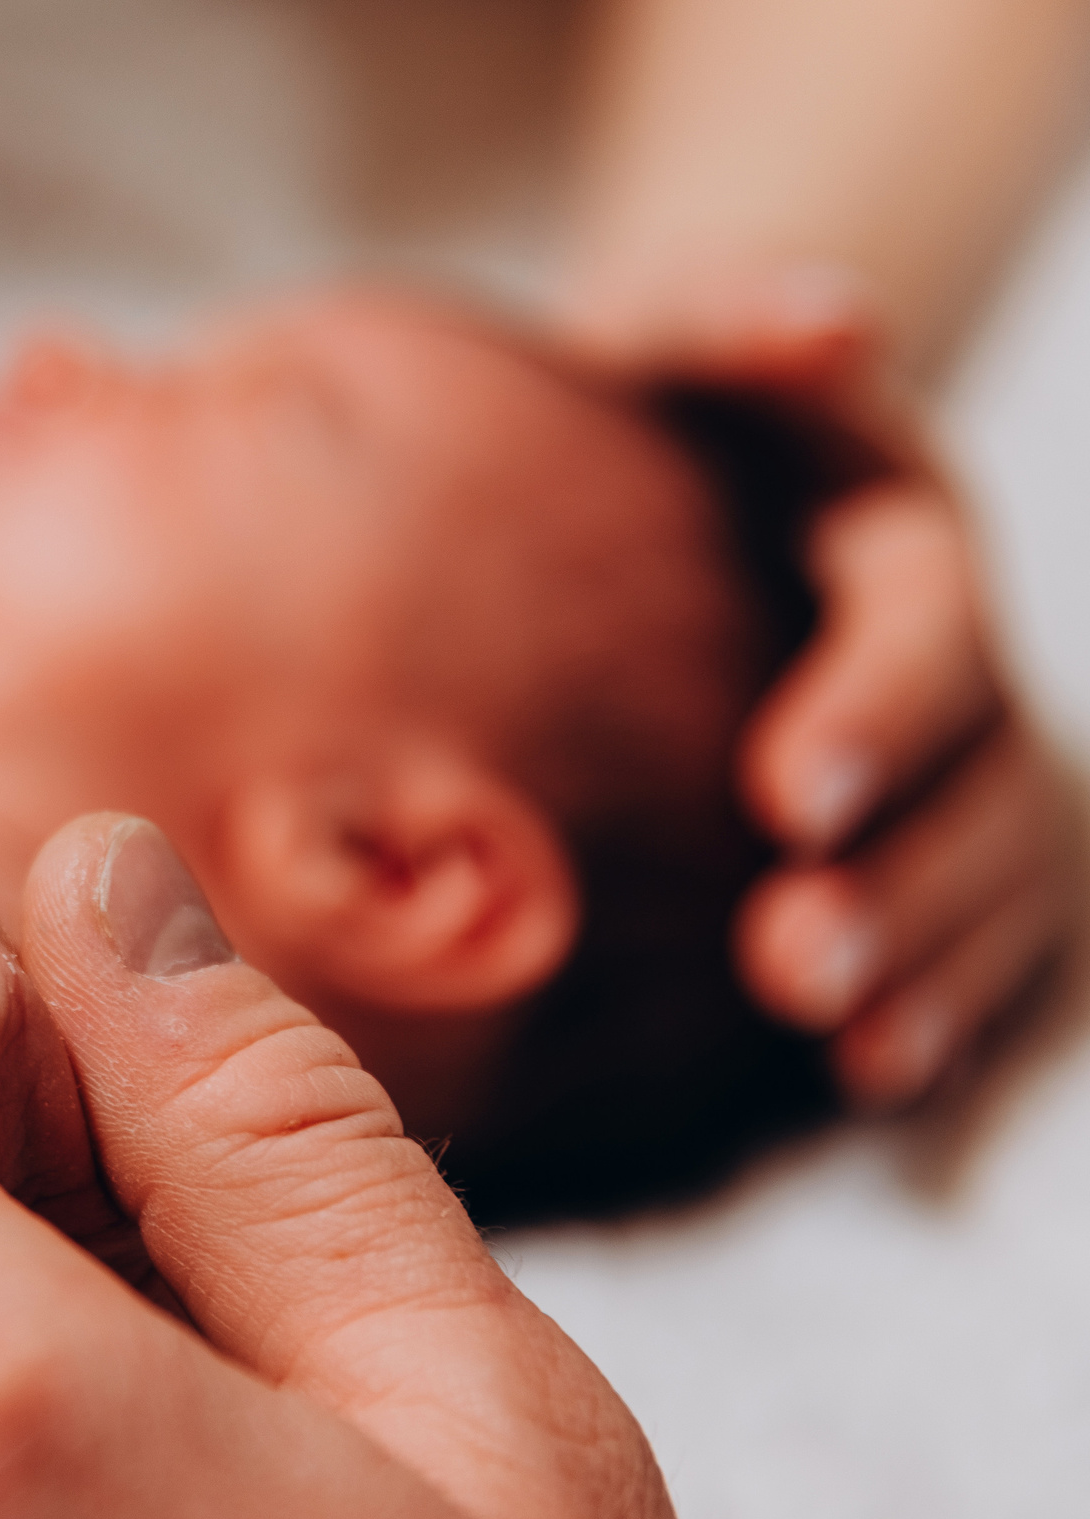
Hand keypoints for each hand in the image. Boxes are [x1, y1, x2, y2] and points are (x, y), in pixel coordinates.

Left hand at [567, 266, 1078, 1105]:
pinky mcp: (927, 849)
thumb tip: (831, 320)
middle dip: (906, 880)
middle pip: (980, 783)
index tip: (785, 794)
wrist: (664, 476)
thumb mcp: (668, 333)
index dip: (877, 711)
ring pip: (997, 881)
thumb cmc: (644, 408)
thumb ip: (731, 315)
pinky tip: (866, 1079)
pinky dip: (937, 1006)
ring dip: (931, 964)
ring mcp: (959, 768)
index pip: (925, 627)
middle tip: (793, 962)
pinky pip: (969, 942)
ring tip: (848, 1042)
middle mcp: (960, 661)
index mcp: (904, 537)